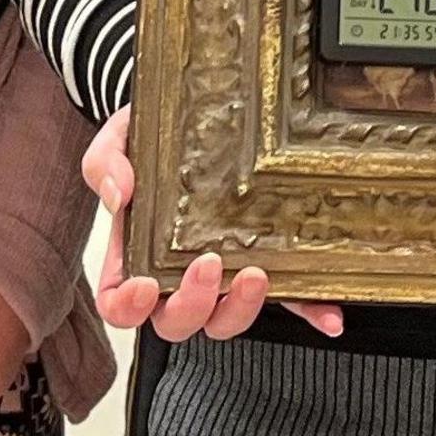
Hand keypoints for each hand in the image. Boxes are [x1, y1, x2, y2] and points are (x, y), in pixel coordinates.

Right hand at [84, 106, 342, 340]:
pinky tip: (329, 316)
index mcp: (133, 257)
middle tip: (209, 263)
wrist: (185, 115)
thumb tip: (119, 192)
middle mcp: (175, 276)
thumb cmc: (147, 137)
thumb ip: (107, 165)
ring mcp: (222, 276)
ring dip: (242, 309)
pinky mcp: (263, 264)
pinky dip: (307, 311)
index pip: (120, 303)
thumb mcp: (118, 141)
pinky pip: (286, 299)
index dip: (129, 308)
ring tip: (258, 275)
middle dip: (194, 303)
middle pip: (176, 320)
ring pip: (226, 319)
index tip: (144, 286)